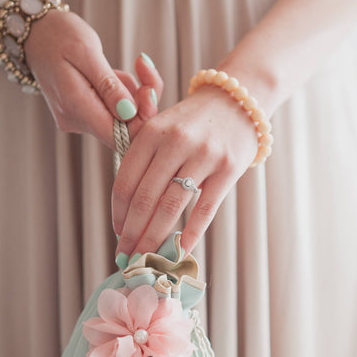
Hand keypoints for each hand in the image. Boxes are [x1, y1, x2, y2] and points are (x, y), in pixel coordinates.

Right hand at [24, 10, 162, 147]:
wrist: (36, 33)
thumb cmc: (58, 35)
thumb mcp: (86, 51)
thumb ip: (109, 86)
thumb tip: (129, 113)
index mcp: (75, 107)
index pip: (120, 137)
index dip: (142, 121)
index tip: (149, 92)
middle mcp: (77, 121)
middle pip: (124, 129)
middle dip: (141, 102)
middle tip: (143, 69)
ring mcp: (80, 120)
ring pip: (122, 119)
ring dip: (131, 94)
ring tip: (118, 68)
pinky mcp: (84, 115)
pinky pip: (113, 111)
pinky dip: (121, 94)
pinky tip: (112, 74)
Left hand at [112, 85, 258, 261]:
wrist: (239, 99)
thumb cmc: (193, 121)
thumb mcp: (162, 126)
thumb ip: (142, 160)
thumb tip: (127, 212)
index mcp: (152, 132)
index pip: (126, 182)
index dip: (118, 213)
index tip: (117, 234)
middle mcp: (175, 142)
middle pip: (145, 199)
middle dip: (132, 234)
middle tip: (126, 256)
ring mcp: (204, 155)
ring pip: (171, 208)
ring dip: (154, 239)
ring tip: (146, 258)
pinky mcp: (228, 169)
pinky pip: (205, 210)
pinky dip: (191, 235)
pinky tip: (180, 251)